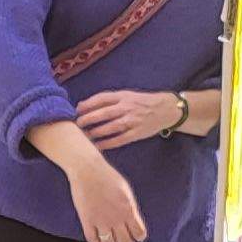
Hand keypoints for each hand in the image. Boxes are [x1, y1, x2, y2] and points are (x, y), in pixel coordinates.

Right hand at [62, 156, 148, 241]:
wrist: (87, 170)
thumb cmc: (107, 177)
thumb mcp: (126, 191)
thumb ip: (130, 207)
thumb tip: (132, 220)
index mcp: (129, 210)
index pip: (139, 233)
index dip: (139, 236)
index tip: (137, 236)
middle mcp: (116, 218)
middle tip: (125, 240)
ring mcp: (100, 220)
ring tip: (111, 240)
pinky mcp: (87, 220)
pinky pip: (93, 240)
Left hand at [71, 88, 185, 148]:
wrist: (166, 109)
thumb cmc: (141, 102)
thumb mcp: (126, 96)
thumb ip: (107, 100)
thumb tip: (82, 105)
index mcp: (123, 96)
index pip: (103, 98)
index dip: (88, 104)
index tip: (76, 110)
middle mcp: (128, 107)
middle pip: (105, 113)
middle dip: (89, 118)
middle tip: (76, 125)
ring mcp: (133, 121)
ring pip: (111, 127)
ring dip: (96, 132)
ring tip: (83, 137)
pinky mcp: (137, 133)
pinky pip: (120, 139)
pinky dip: (108, 143)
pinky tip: (97, 146)